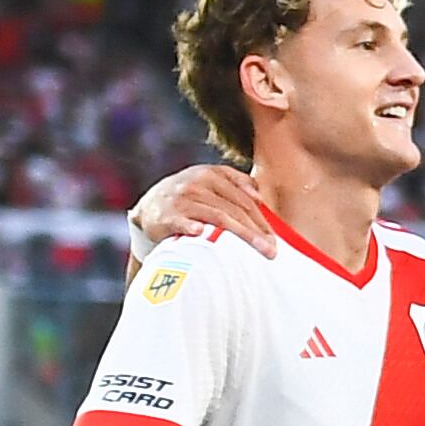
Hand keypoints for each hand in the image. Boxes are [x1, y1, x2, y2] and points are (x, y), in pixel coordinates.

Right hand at [131, 162, 277, 252]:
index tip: (275, 239)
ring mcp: (181, 198)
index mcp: (211, 174)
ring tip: (258, 250)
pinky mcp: (165, 215)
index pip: (244, 200)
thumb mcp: (209, 183)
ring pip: (219, 216)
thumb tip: (260, 196)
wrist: (149, 208)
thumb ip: (235, 184)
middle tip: (271, 251)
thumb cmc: (189, 199)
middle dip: (257, 231)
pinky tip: (202, 233)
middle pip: (235, 209)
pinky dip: (192, 226)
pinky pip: (182, 222)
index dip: (262, 220)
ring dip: (242, 234)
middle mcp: (197, 183)